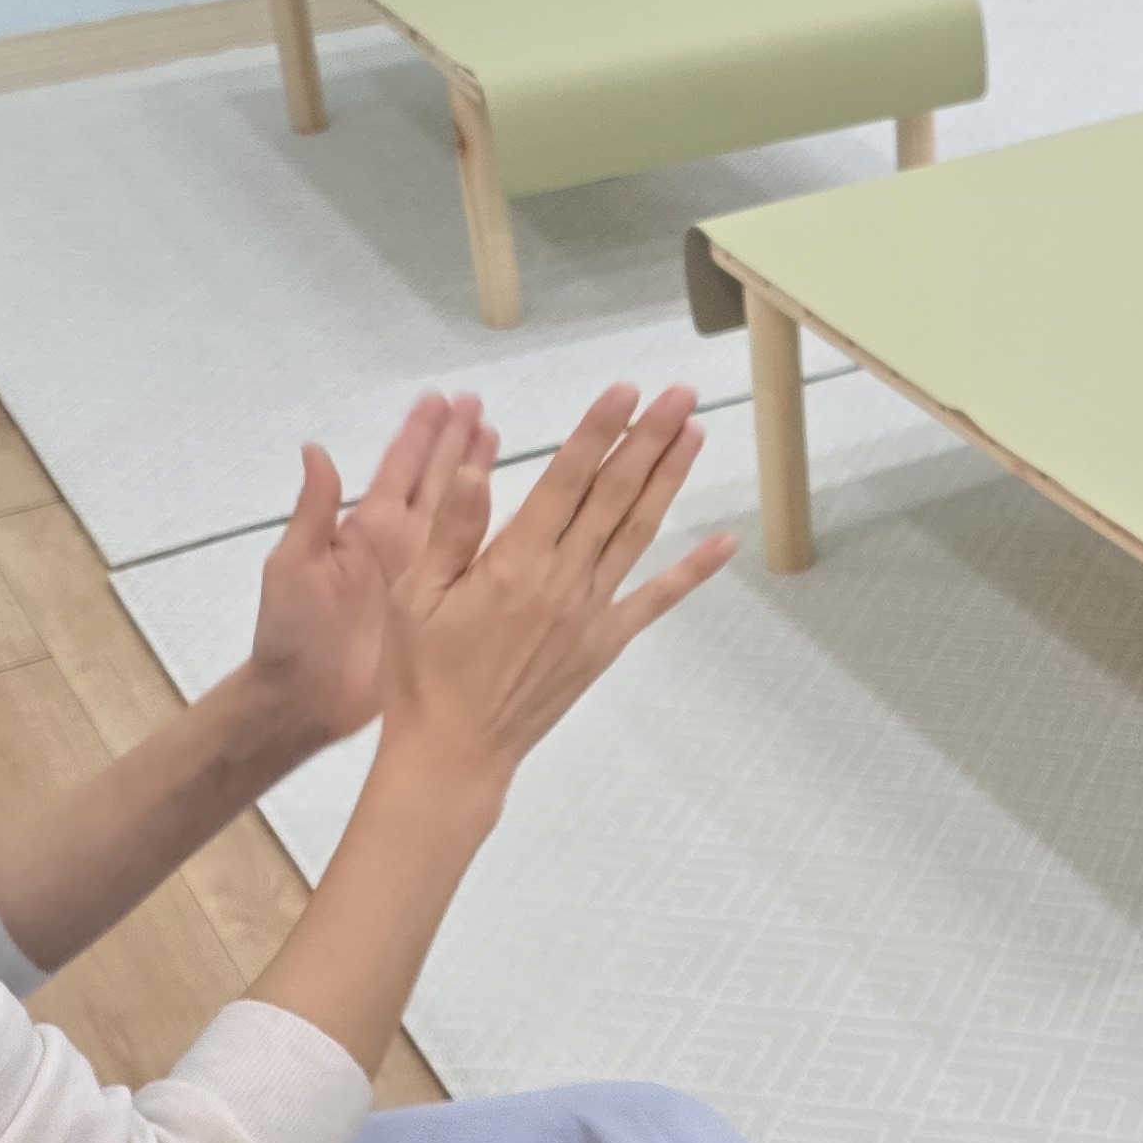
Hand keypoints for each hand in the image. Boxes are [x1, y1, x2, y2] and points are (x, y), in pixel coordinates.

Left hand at [244, 394, 483, 754]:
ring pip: (459, 512)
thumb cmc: (292, 632)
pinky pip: (473, 563)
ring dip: (476, 475)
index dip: (419, 433)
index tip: (441, 398)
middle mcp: (399, 541)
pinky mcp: (440, 606)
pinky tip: (519, 514)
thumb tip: (316, 447)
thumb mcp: (292, 566)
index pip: (399, 467)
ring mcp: (423, 573)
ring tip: (498, 437)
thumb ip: (312, 511)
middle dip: (456, 441)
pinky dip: (496, 535)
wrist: (304, 701)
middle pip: (436, 479)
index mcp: (365, 527)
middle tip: (479, 403)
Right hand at [372, 383, 735, 799]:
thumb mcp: (416, 595)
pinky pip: (655, 599)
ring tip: (695, 433)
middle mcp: (564, 579)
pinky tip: (725, 541)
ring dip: (668, 480)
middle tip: (680, 393)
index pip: (566, 480)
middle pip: (614, 495)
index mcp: (515, 561)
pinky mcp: (606, 642)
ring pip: (638, 532)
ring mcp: (591, 611)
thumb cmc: (424, 671)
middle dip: (648, 438)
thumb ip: (452, 530)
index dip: (598, 431)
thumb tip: (478, 470)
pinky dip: (693, 570)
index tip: (624, 390)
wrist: (456, 751)